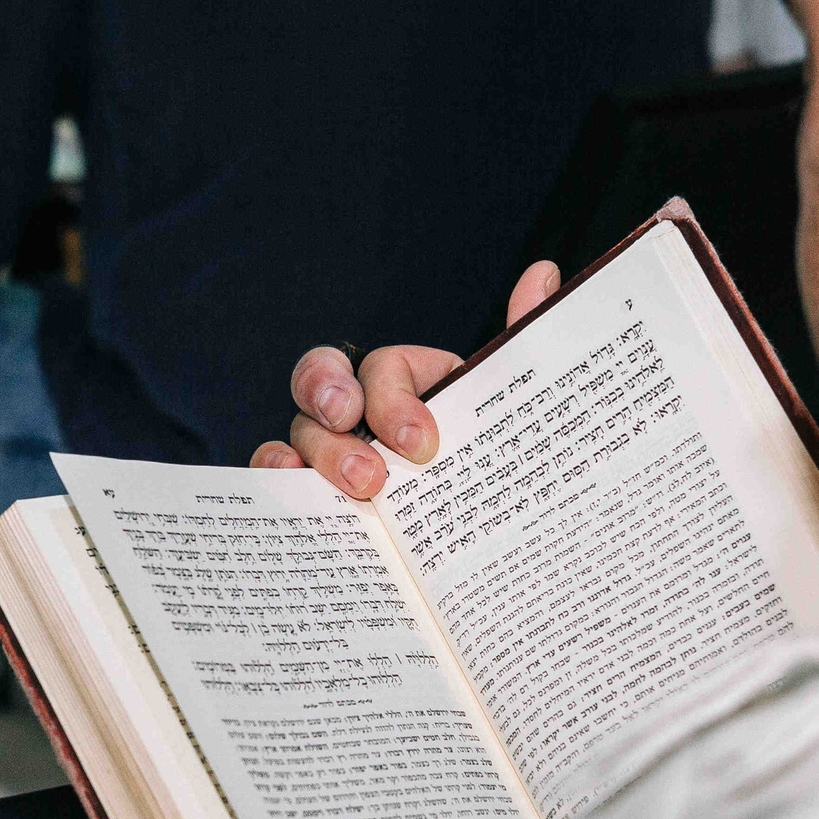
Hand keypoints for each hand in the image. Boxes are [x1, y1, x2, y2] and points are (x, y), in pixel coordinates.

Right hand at [252, 259, 563, 498]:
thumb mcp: (515, 413)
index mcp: (413, 386)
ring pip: (300, 430)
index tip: (421, 444)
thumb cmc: (496, 472)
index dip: (393, 399)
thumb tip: (544, 273)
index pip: (384, 367)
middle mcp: (364, 410)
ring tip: (355, 491)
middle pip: (325, 385)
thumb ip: (523, 346)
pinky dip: (274, 471)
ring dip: (318, 454)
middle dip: (335, 412)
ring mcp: (331, 449)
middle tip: (369, 470)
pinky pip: (277, 470)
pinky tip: (290, 485)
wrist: (491, 545)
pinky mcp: (313, 493)